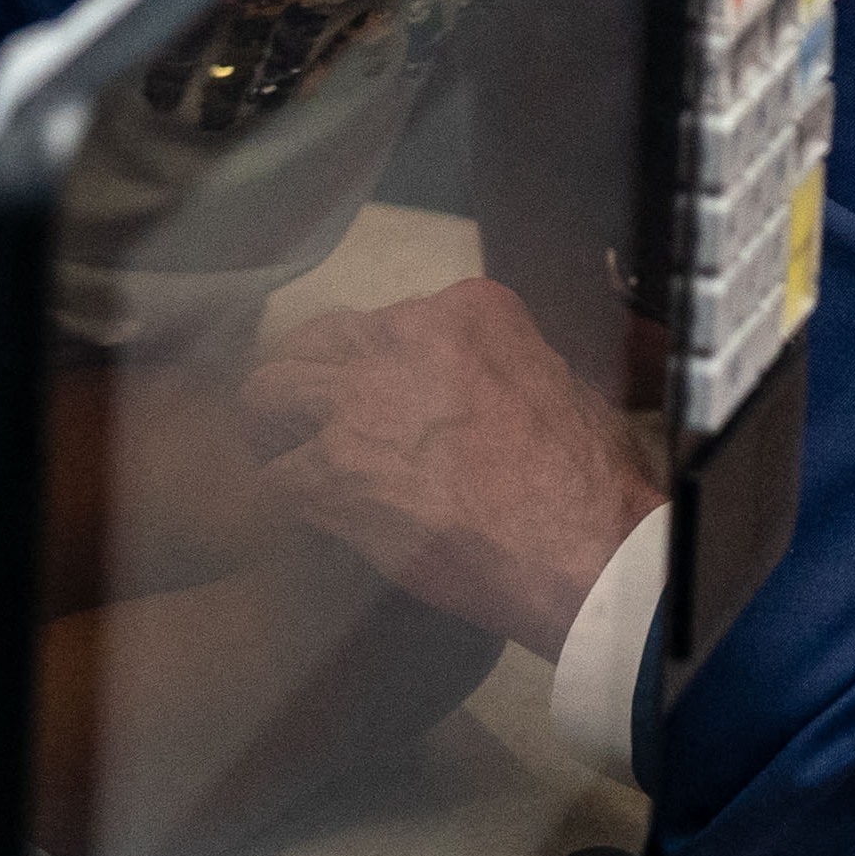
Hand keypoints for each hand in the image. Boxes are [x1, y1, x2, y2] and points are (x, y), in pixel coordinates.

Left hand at [236, 276, 661, 658]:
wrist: (576, 545)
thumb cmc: (583, 475)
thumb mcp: (553, 380)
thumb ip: (492, 366)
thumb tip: (464, 390)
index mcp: (467, 310)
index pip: (387, 320)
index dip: (375, 363)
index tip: (379, 396)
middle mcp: (404, 338)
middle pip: (319, 340)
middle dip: (311, 379)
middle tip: (312, 417)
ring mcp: (360, 402)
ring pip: (271, 393)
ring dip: (275, 429)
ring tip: (285, 459)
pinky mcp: (330, 471)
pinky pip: (273, 476)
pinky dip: (281, 498)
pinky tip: (300, 516)